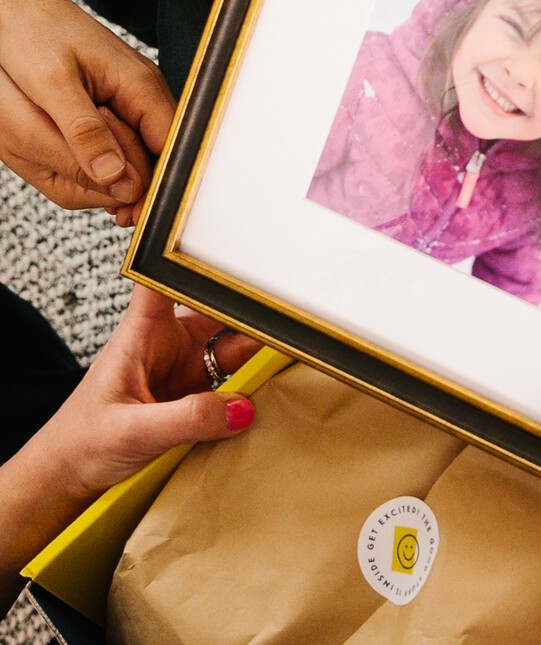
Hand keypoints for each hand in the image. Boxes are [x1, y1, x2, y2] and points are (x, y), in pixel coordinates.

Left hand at [0, 0, 173, 222]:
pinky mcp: (117, 99)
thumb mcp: (52, 87)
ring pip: (141, 148)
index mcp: (139, 86)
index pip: (169, 146)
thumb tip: (115, 177)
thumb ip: (85, 133)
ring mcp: (133, 95)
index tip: (134, 214)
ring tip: (101, 192)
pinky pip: (125, 137)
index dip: (156, 184)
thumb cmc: (31, 33)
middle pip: (158, 152)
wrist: (14, 3)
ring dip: (120, 171)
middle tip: (115, 214)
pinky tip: (91, 168)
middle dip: (135, 182)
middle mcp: (145, 92)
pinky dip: (109, 156)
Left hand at [0, 285, 260, 610]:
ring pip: (231, 341)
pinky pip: (234, 375)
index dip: (194, 253)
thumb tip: (242, 408)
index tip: (230, 245)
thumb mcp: (134, 431)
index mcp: (142, 331)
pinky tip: (272, 378)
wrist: (69, 477)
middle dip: (249, 305)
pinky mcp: (197, 391)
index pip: (166, 276)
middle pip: (216, 307)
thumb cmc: (80, 443)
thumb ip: (189, 420)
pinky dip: (254, 377)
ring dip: (258, 344)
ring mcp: (185, 365)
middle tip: (286, 307)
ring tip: (290, 343)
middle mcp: (167, 340)